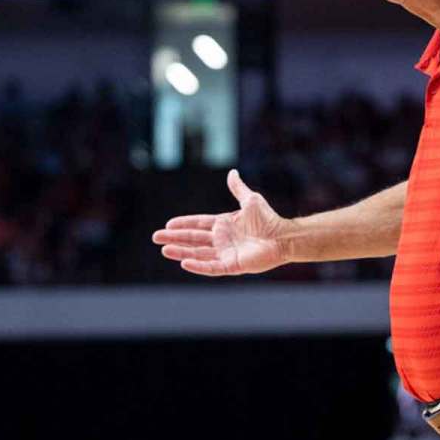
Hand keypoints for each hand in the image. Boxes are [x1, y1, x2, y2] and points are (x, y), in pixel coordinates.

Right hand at [152, 170, 291, 275]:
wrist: (282, 236)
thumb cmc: (268, 219)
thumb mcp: (250, 200)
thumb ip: (238, 188)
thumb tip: (232, 172)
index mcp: (224, 224)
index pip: (198, 224)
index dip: (183, 225)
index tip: (167, 225)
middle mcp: (222, 240)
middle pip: (193, 239)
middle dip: (175, 239)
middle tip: (156, 238)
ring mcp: (226, 253)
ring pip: (198, 254)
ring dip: (181, 252)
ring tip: (165, 250)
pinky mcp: (232, 265)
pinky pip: (212, 267)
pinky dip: (198, 266)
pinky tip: (184, 263)